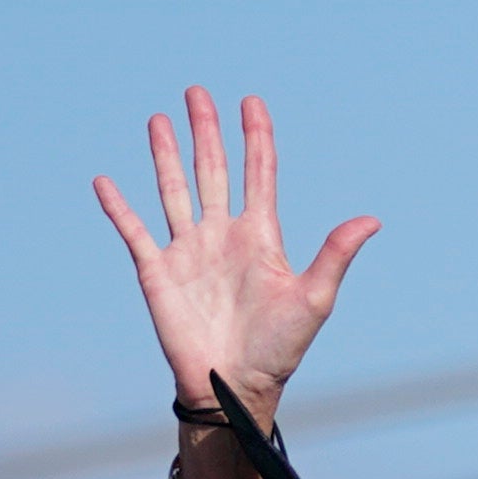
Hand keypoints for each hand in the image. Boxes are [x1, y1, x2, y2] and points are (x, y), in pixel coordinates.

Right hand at [91, 90, 378, 419]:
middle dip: (207, 132)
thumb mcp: (314, 299)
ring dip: (166, 155)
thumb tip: (373, 220)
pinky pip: (134, 232)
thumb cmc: (279, 349)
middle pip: (214, 170)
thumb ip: (336, 255)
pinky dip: (119, 207)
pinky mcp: (158, 272)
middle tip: (197, 92)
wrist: (235, 386)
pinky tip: (104, 180)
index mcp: (260, 237)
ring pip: (174, 190)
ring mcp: (189, 251)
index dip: (256, 137)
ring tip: (160, 119)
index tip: (252, 102)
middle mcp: (222, 236)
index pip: (259, 174)